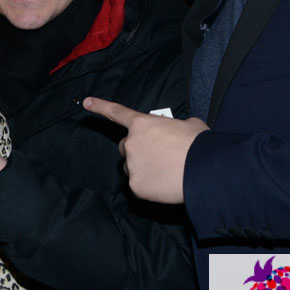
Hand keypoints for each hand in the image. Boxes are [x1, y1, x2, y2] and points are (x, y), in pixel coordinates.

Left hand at [83, 97, 207, 203]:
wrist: (203, 170)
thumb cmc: (199, 144)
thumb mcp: (190, 124)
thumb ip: (175, 126)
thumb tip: (181, 131)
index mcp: (142, 124)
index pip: (117, 113)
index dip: (100, 107)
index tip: (85, 103)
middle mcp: (130, 143)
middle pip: (125, 146)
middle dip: (137, 150)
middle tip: (158, 156)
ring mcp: (131, 165)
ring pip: (131, 167)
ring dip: (142, 168)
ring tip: (165, 171)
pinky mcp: (135, 186)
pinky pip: (138, 185)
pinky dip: (149, 186)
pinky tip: (165, 184)